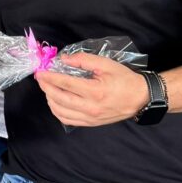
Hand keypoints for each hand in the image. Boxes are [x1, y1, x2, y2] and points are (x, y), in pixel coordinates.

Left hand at [34, 53, 149, 126]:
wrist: (141, 98)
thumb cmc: (124, 79)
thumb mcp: (106, 64)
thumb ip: (84, 60)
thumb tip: (64, 59)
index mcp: (95, 91)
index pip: (65, 84)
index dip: (50, 77)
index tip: (40, 72)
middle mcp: (91, 107)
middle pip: (59, 98)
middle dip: (46, 87)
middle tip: (41, 78)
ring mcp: (90, 118)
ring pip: (60, 111)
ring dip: (50, 99)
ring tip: (48, 88)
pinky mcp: (90, 123)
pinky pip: (67, 120)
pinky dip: (57, 110)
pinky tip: (55, 101)